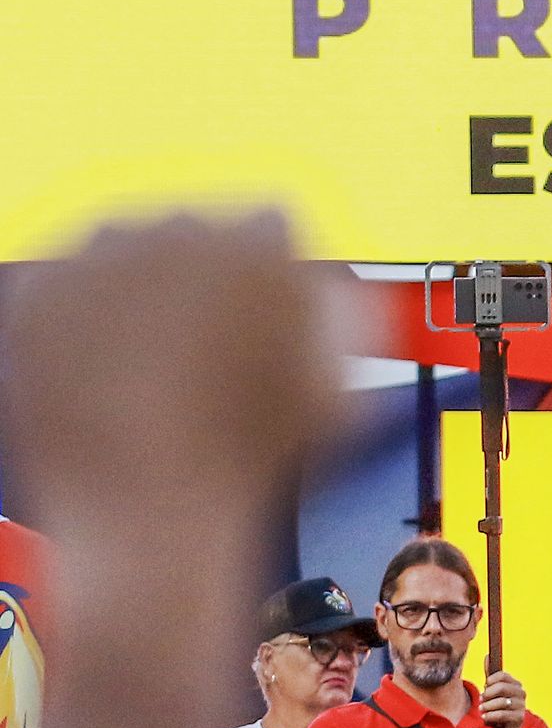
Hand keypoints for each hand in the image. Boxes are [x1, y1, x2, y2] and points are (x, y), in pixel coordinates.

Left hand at [0, 211, 358, 528]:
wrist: (149, 504)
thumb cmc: (248, 456)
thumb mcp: (334, 390)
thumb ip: (336, 321)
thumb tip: (319, 292)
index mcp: (260, 242)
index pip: (271, 223)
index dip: (271, 275)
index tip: (265, 315)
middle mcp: (178, 228)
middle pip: (197, 229)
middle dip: (204, 277)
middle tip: (208, 345)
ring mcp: (99, 256)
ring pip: (128, 252)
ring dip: (142, 291)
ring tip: (153, 364)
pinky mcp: (40, 291)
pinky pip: (66, 289)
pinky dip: (84, 322)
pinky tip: (108, 372)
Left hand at [479, 671, 528, 727]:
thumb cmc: (499, 708)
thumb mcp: (494, 692)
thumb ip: (490, 676)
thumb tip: (487, 656)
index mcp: (516, 684)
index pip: (503, 675)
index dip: (491, 680)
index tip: (485, 686)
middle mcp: (521, 693)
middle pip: (502, 687)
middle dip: (488, 694)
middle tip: (481, 700)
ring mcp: (521, 706)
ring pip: (501, 702)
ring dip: (488, 706)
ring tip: (482, 710)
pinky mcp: (519, 718)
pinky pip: (502, 715)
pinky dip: (491, 716)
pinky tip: (485, 718)